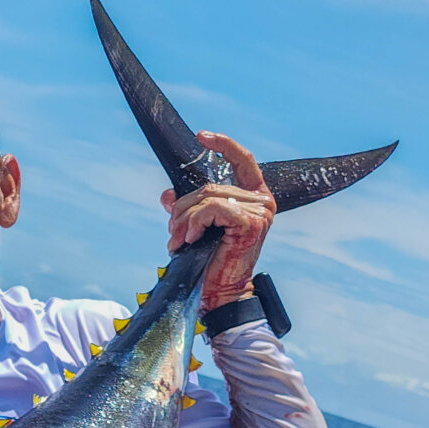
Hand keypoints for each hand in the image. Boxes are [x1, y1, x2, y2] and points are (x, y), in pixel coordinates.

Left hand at [161, 131, 273, 307]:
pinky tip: (189, 240)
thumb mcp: (195, 228)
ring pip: (206, 198)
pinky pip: (211, 209)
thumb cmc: (209, 261)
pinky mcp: (251, 223)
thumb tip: (166, 194)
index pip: (243, 159)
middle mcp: (262, 201)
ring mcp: (260, 212)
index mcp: (254, 197)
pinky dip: (194, 223)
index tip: (201, 135)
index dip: (223, 144)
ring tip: (177, 241)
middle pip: (208, 187)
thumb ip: (187, 209)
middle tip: (172, 234)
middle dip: (182, 210)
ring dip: (183, 220)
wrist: (218, 292)